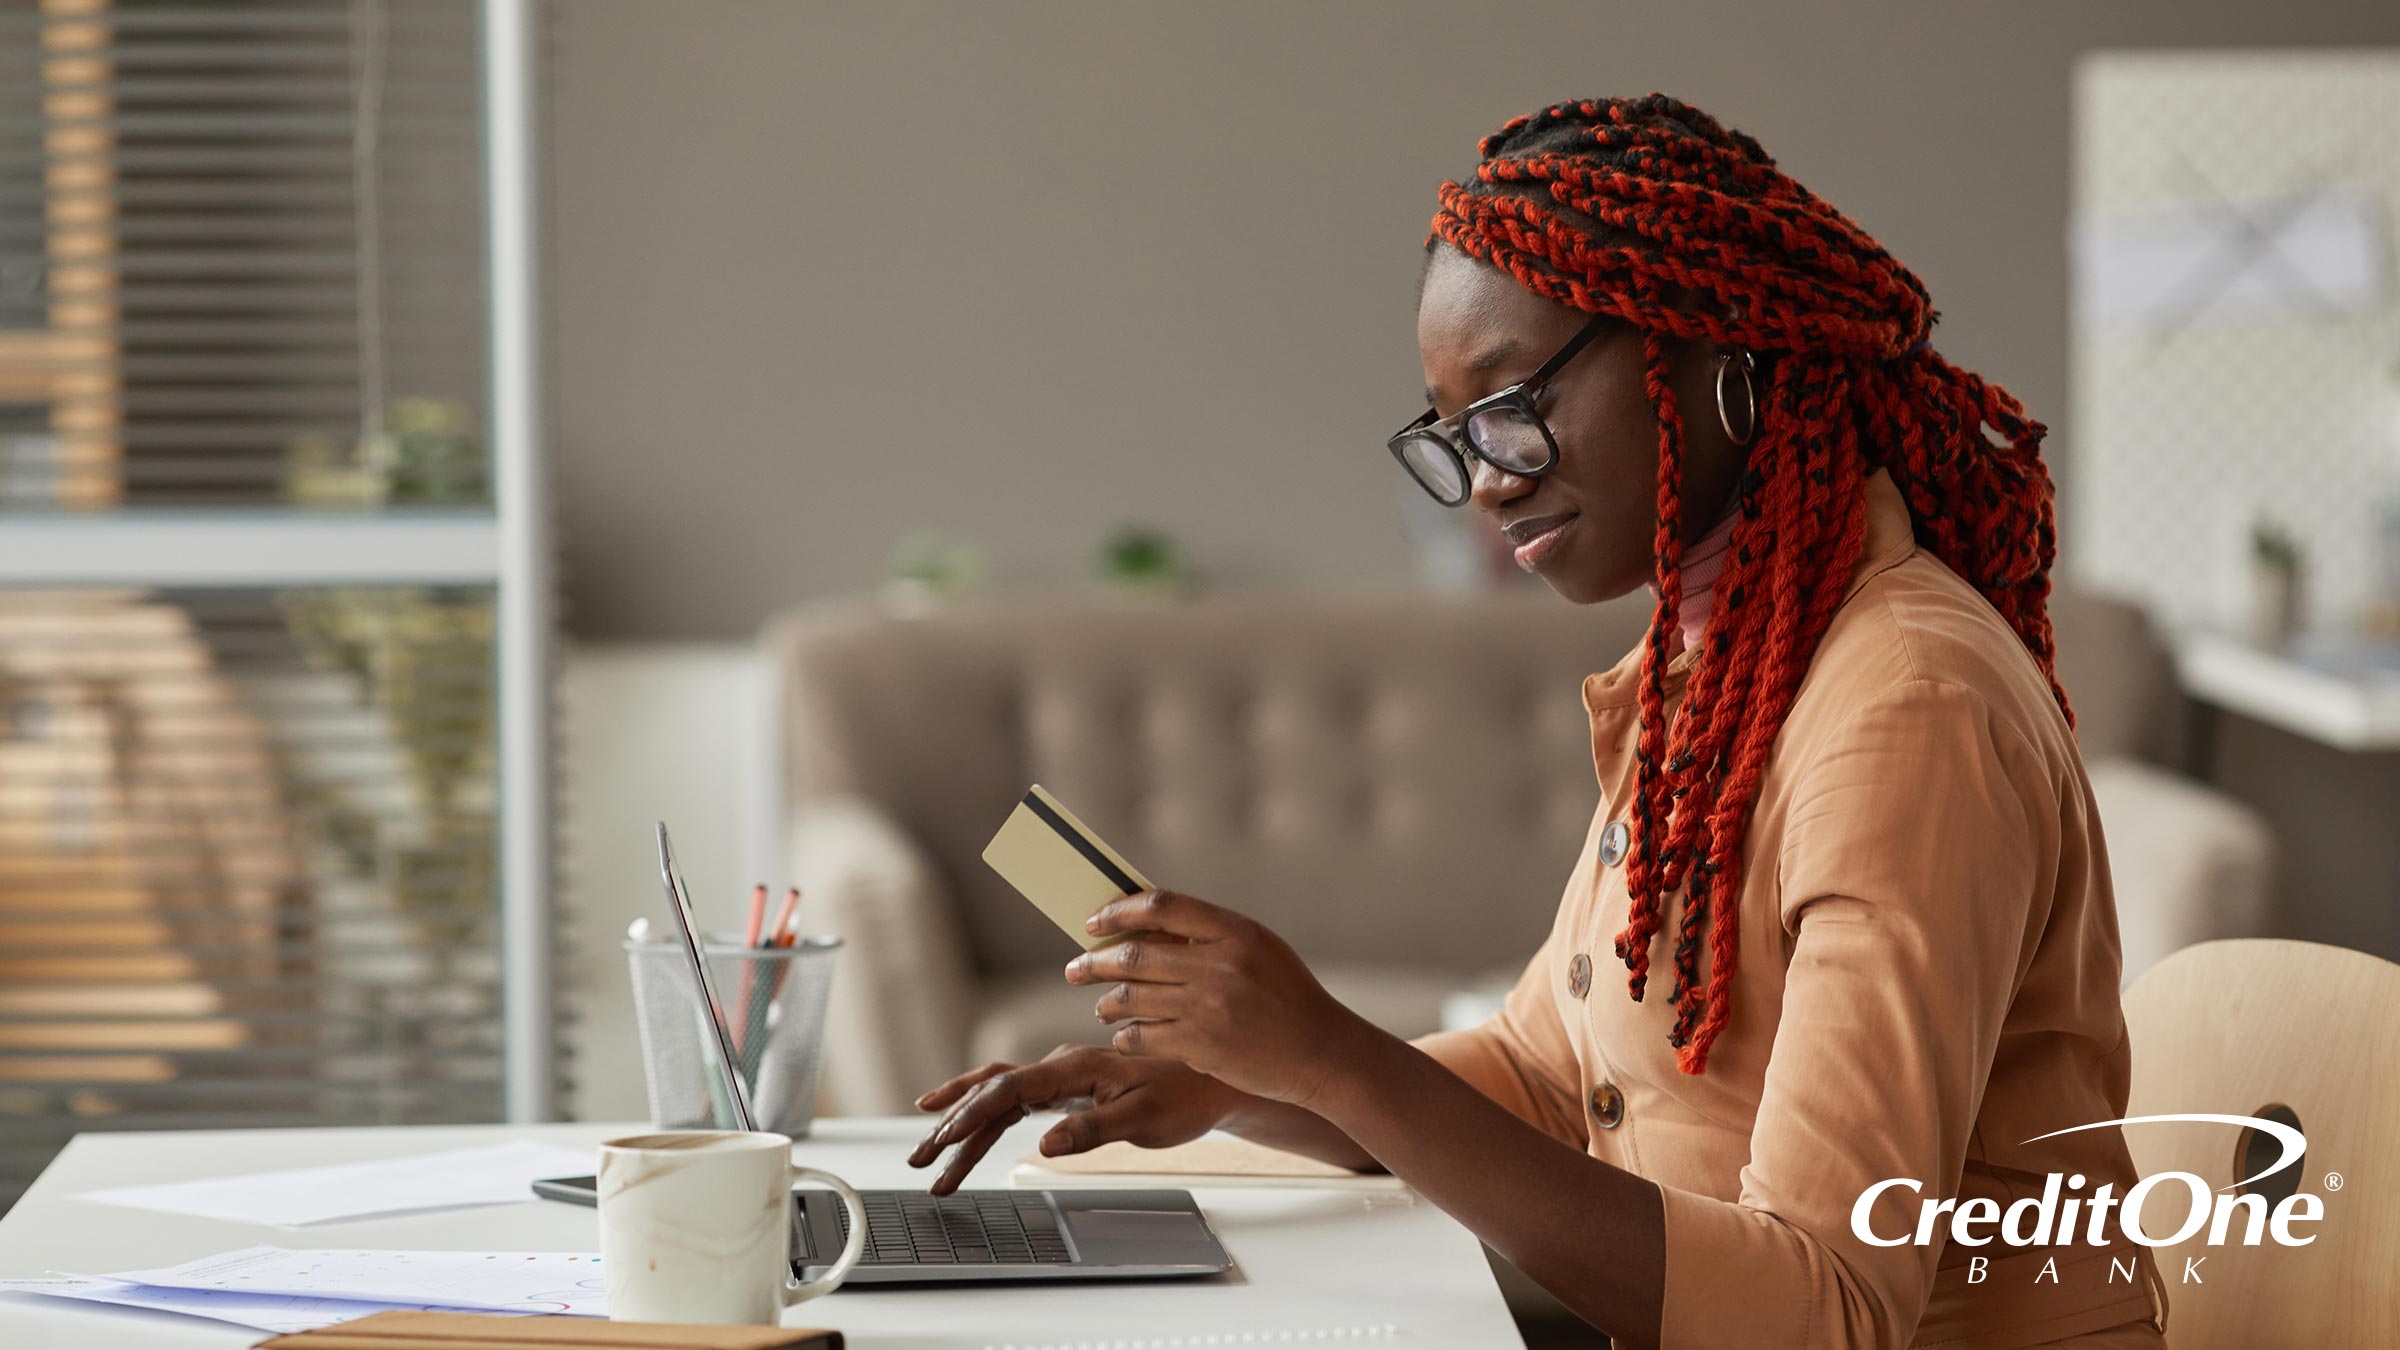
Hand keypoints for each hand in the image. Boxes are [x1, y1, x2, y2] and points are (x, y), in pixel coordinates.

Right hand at [906, 1043, 1237, 1195]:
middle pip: (992, 1090)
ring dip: (965, 1123)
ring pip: (1000, 1095)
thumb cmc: (1185, 1096)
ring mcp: (1063, 1076)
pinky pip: (1018, 1099)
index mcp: (1074, 1068)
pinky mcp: (1069, 1088)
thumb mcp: (1142, 1120)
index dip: (971, 1114)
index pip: (1008, 1090)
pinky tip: (968, 1131)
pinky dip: (989, 1115)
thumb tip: (1045, 1143)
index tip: (943, 1139)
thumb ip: (1091, 1130)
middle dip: (952, 1123)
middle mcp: (1062, 1066)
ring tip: (933, 1156)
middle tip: (922, 1157)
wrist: (1214, 1079)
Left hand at [1067, 889, 1374, 1108]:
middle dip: (1094, 962)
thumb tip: (1143, 928)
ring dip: (1106, 1002)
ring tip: (1101, 1006)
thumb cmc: (1288, 996)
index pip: (1161, 906)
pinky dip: (1126, 1036)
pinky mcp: (1201, 1046)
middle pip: (1134, 955)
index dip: (1119, 911)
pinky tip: (1125, 1036)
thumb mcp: (1259, 949)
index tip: (1094, 921)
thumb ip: (1209, 935)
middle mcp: (1220, 965)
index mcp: (1236, 931)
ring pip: (1132, 998)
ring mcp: (1209, 1007)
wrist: (1322, 1052)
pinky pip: (1143, 1036)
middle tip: (1075, 968)